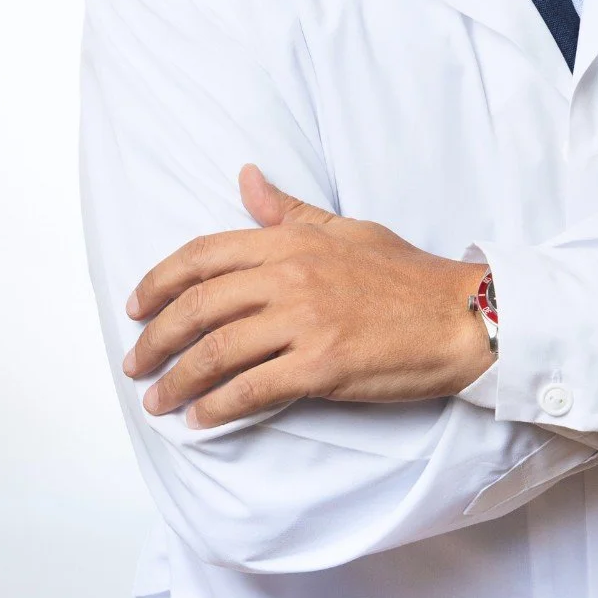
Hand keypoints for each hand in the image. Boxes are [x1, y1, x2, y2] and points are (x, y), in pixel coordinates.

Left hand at [122, 166, 493, 427]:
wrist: (461, 317)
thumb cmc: (407, 275)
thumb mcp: (345, 229)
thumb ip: (288, 213)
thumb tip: (246, 178)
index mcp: (291, 241)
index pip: (202, 256)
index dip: (158, 283)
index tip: (137, 308)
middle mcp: (290, 277)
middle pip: (198, 307)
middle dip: (155, 340)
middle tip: (137, 364)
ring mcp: (305, 322)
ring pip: (216, 353)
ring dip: (177, 382)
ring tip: (158, 402)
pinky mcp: (321, 367)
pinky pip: (251, 390)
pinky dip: (217, 408)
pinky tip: (201, 420)